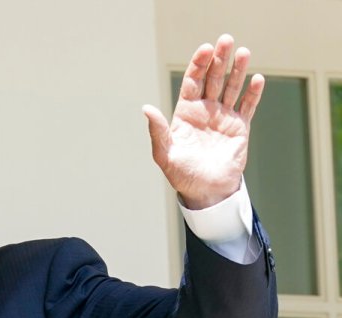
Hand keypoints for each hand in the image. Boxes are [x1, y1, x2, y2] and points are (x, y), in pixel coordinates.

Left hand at [143, 34, 264, 208]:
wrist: (206, 192)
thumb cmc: (181, 175)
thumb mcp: (165, 153)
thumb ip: (158, 131)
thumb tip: (146, 109)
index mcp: (186, 113)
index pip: (192, 82)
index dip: (198, 65)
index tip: (204, 49)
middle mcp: (205, 111)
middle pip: (213, 79)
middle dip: (218, 60)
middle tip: (225, 40)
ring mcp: (223, 118)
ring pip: (231, 88)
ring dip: (238, 70)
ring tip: (243, 52)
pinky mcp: (240, 128)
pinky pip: (247, 107)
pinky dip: (253, 94)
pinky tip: (257, 79)